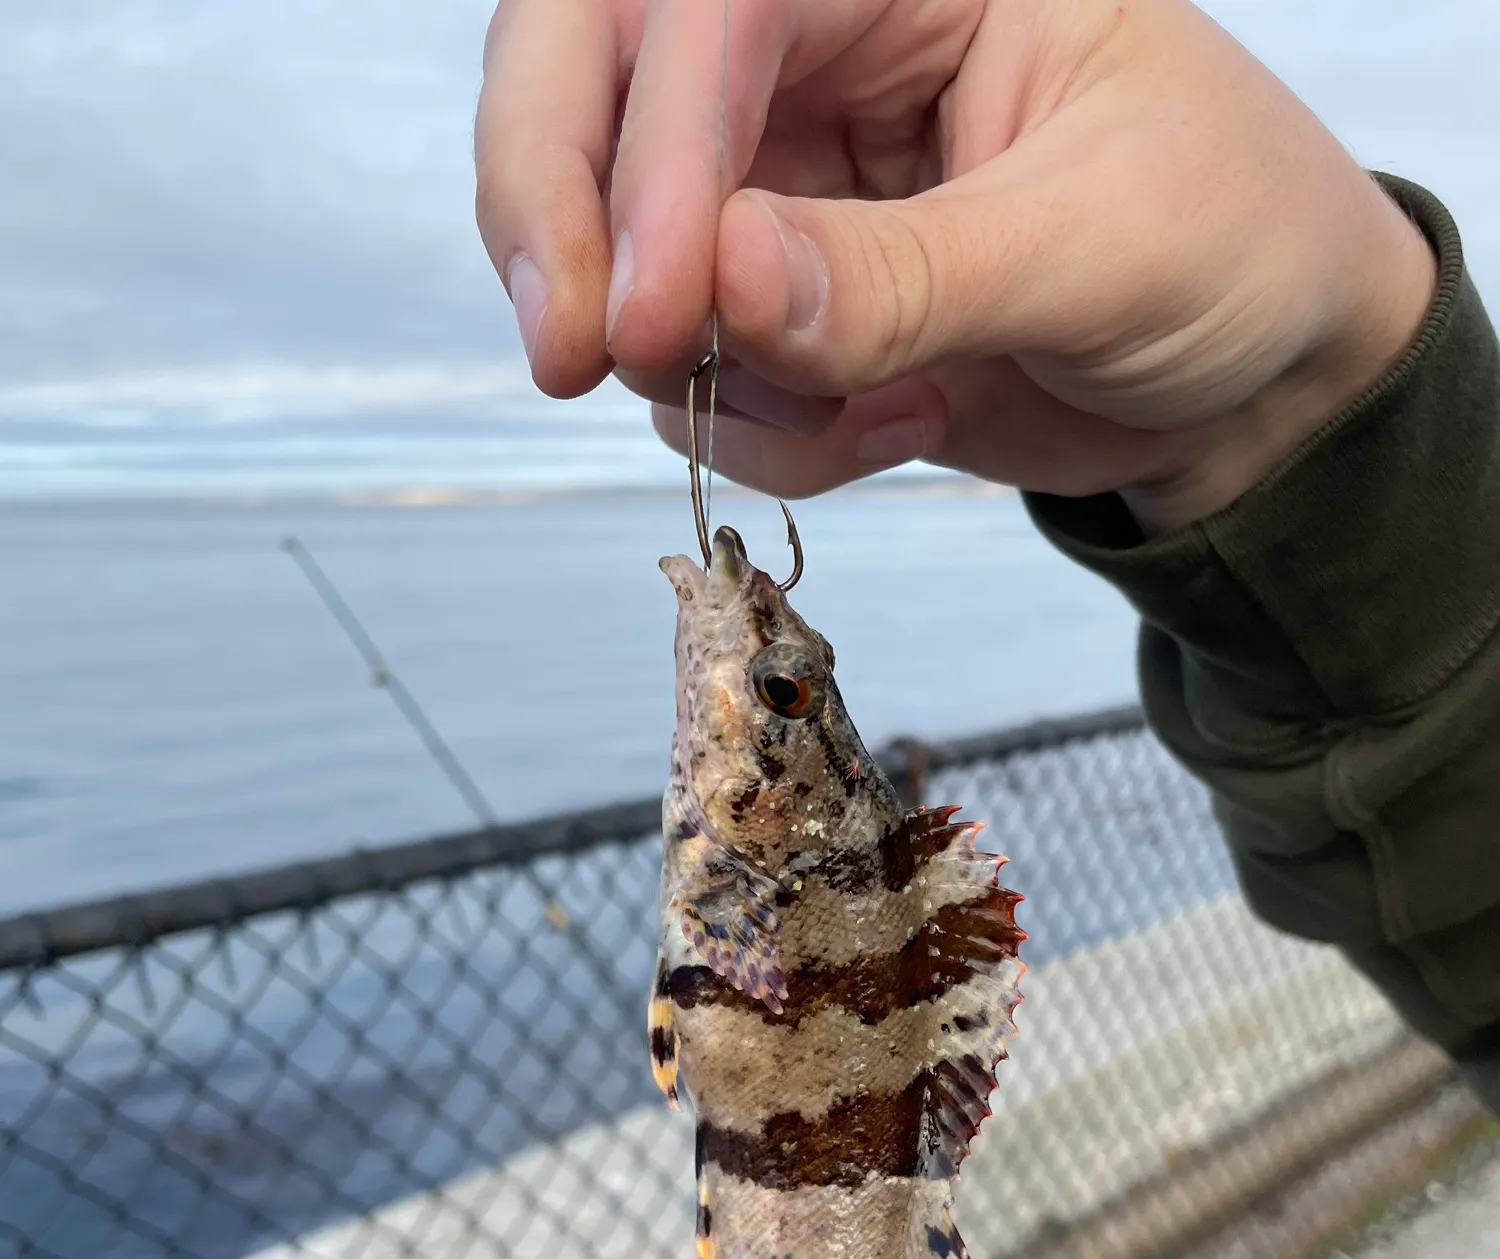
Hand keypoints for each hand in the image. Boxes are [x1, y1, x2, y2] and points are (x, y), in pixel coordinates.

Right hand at [475, 0, 1434, 532]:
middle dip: (564, 227)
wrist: (1253, 375)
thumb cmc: (1232, 240)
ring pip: (628, 268)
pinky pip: (697, 384)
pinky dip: (770, 439)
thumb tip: (720, 288)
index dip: (651, 158)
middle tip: (575, 357)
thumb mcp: (1097, 243)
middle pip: (582, 86)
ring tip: (882, 410)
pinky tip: (897, 428)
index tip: (658, 316)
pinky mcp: (781, 314)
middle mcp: (813, 61)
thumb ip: (905, 273)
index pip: (702, 14)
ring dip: (721, 379)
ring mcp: (782, 193)